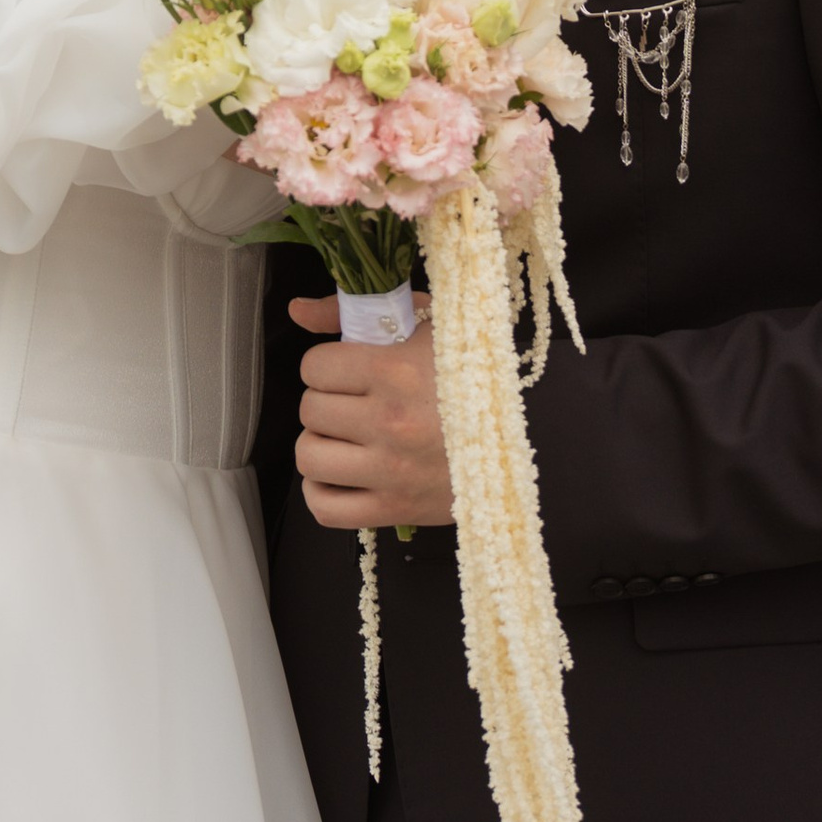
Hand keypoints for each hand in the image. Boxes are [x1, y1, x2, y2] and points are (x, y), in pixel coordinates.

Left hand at [291, 294, 455, 528]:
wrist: (526, 434)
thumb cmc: (472, 374)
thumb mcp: (426, 324)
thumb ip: (352, 311)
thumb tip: (296, 310)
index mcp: (396, 372)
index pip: (314, 368)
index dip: (326, 366)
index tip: (347, 370)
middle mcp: (389, 424)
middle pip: (309, 411)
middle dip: (326, 402)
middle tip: (353, 402)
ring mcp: (391, 472)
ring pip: (309, 456)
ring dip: (322, 444)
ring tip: (347, 436)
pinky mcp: (396, 511)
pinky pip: (324, 507)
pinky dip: (322, 490)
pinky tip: (342, 472)